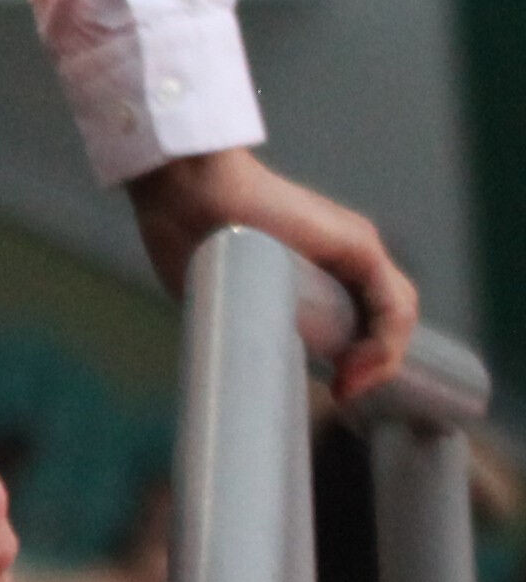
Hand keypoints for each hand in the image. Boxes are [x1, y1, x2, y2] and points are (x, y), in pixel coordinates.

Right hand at [128, 146, 419, 398]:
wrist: (186, 191)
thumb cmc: (186, 235)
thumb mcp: (226, 293)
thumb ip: (253, 319)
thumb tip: (253, 367)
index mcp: (314, 264)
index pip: (358, 317)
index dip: (355, 357)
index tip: (332, 389)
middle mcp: (343, 256)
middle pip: (381, 318)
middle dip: (371, 363)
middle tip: (339, 390)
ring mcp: (356, 249)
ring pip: (395, 313)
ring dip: (381, 359)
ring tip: (347, 383)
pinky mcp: (361, 246)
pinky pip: (393, 303)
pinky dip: (385, 343)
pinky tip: (356, 366)